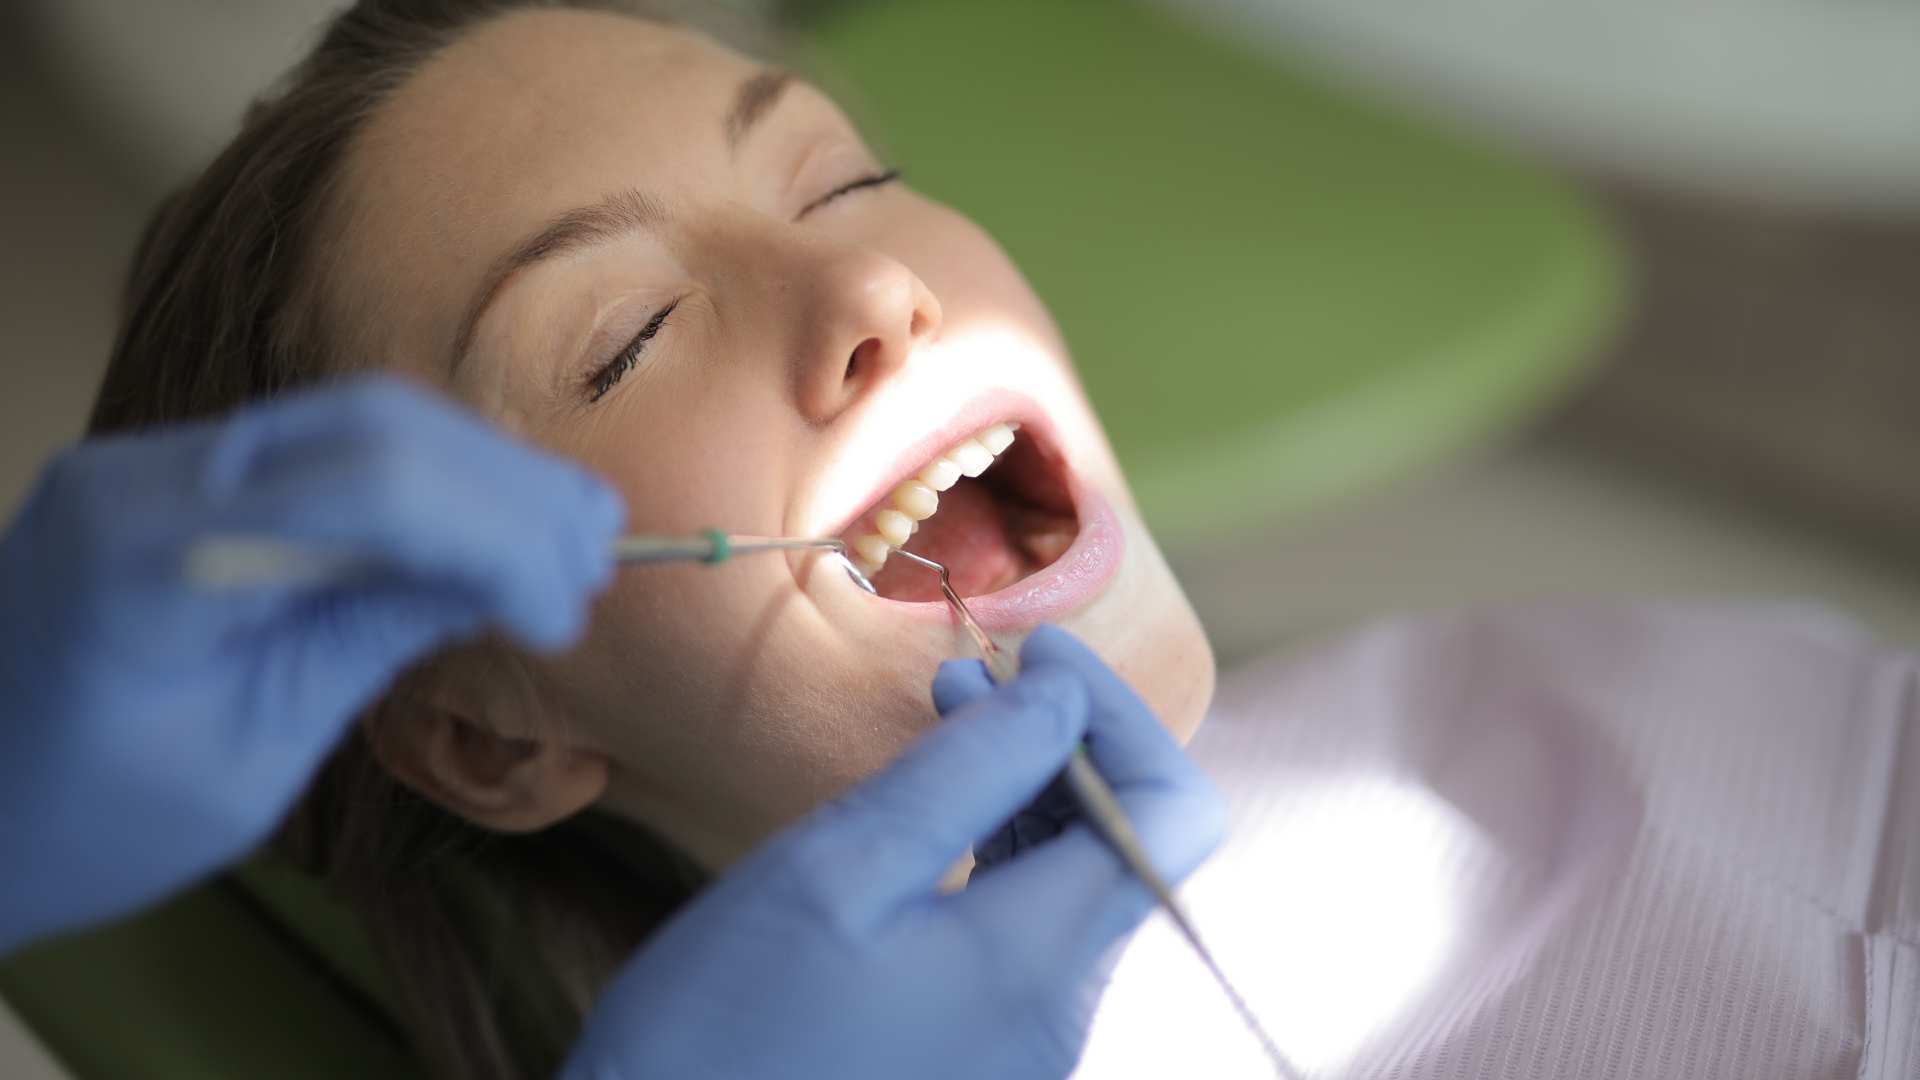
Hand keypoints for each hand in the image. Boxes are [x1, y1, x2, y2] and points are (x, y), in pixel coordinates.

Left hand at [0, 377, 622, 953]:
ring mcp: (159, 460)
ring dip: (479, 472)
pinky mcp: (182, 476)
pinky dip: (424, 480)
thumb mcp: (247, 758)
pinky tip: (494, 520)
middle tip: (600, 553)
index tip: (564, 612)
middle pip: (370, 426)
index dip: (490, 535)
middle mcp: (148, 469)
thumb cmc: (85, 818)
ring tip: (577, 530)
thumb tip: (500, 581)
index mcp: (146, 547)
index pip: (363, 488)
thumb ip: (365, 642)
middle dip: (503, 489)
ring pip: (357, 419)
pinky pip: (323, 448)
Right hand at [563, 626, 1224, 1079]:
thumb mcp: (838, 867)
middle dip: (1065, 742)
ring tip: (945, 723)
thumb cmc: (724, 1025)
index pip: (1170, 812)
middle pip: (1129, 847)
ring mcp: (1026, 1048)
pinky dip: (999, 856)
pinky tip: (930, 822)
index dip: (1119, 714)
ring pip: (1076, 889)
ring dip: (1028, 793)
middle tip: (970, 676)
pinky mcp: (983, 1062)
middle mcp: (1060, 1014)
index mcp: (1039, 960)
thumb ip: (965, 773)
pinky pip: (1028, 938)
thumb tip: (1061, 697)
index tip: (1037, 652)